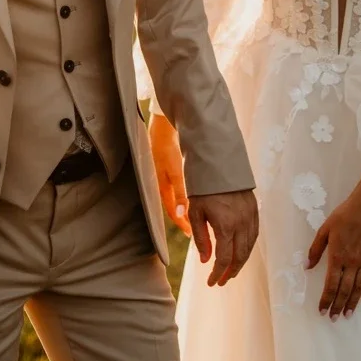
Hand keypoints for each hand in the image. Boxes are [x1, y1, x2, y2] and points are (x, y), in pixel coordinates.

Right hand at [148, 112, 190, 236]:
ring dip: (186, 208)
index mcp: (163, 188)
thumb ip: (181, 192)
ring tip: (198, 216)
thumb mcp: (176, 171)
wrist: (162, 125)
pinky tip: (194, 194)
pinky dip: (185, 195)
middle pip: (175, 208)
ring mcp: (165, 177)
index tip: (192, 235)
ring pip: (176, 199)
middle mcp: (163, 185)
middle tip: (197, 230)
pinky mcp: (169, 169)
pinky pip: (177, 188)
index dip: (183, 225)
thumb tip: (182, 214)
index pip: (173, 213)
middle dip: (185, 220)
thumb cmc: (168, 147)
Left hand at [188, 190, 258, 286]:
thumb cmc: (203, 189)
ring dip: (241, 262)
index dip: (217, 274)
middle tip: (222, 281)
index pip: (224, 258)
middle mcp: (241, 223)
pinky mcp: (254, 210)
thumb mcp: (195, 213)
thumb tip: (205, 261)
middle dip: (231, 272)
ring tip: (231, 270)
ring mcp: (250, 216)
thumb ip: (201, 239)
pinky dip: (248, 247)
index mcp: (225, 226)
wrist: (219, 164)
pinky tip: (241, 252)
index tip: (211, 283)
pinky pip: (254, 235)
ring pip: (250, 247)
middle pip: (240, 256)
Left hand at [306, 169, 360, 319]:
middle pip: (345, 290)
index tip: (322, 311)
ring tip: (348, 314)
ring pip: (359, 287)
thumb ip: (315, 250)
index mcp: (337, 257)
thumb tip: (307, 267)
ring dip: (353, 302)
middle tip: (334, 318)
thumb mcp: (323, 231)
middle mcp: (352, 263)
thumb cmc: (342, 217)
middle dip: (338, 305)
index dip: (326, 299)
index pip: (331, 284)